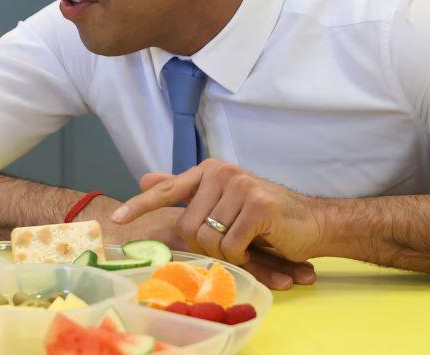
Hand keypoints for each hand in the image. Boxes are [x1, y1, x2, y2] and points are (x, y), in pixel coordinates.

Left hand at [112, 160, 321, 286]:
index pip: (167, 190)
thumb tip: (145, 178)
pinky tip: (260, 247)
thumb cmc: (265, 218)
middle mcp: (221, 173)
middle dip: (207, 247)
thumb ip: (184, 191)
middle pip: (187, 227)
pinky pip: (231, 246)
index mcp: (208, 172)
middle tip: (232, 247)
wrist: (313, 223)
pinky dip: (244, 257)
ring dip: (228, 254)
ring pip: (208, 238)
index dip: (140, 206)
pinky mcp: (257, 204)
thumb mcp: (220, 202)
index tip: (116, 218)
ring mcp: (239, 185)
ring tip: (249, 245)